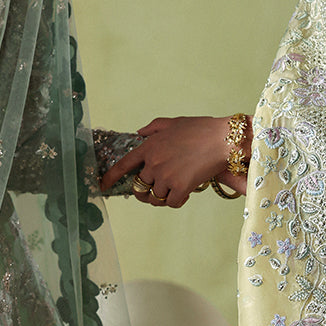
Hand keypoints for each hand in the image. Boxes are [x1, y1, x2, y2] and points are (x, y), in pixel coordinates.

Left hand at [100, 115, 249, 207]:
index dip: (111, 177)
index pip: (123, 165)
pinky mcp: (180, 187)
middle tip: (156, 190)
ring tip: (173, 190)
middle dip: (145, 191)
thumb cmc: (201, 129)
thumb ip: (153, 128)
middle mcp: (154, 163)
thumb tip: (140, 133)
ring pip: (155, 197)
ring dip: (163, 197)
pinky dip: (176, 201)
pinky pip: (171, 202)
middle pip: (140, 186)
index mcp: (149, 146)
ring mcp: (166, 176)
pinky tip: (184, 194)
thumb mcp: (173, 122)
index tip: (103, 185)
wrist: (222, 139)